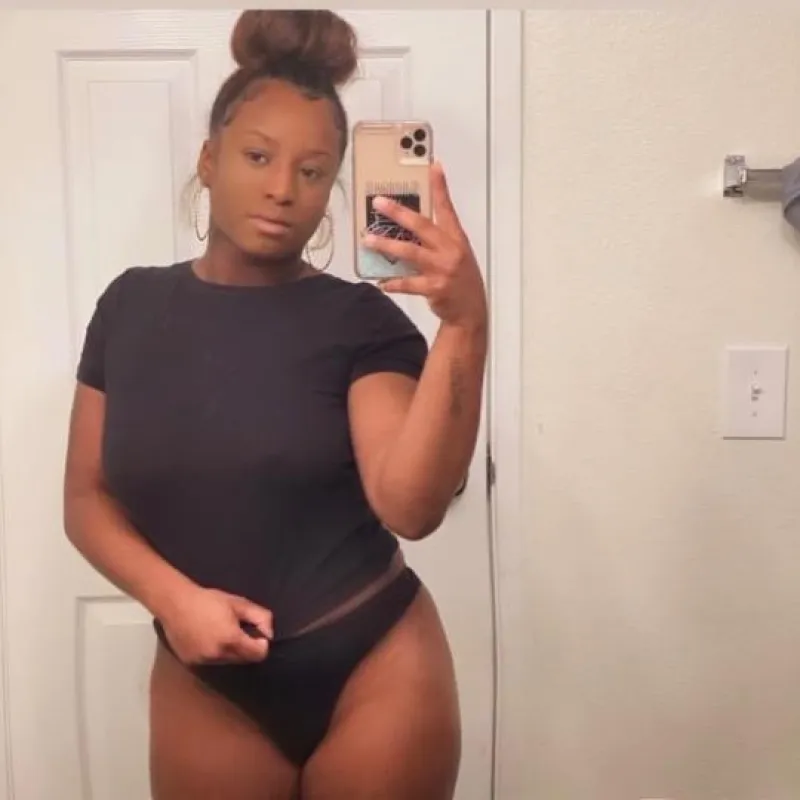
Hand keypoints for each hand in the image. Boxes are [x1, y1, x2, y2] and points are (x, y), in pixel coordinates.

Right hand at [159, 584, 272, 665]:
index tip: (258, 634)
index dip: (262, 644)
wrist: (175, 603)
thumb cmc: (208, 600)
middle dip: (247, 647)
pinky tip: (207, 638)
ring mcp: (203, 662)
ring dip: (230, 651)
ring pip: (227, 662)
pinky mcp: (191, 664)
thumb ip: (260, 617)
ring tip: (221, 632)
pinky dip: (215, 653)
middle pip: (243, 660)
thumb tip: (270, 633)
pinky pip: (211, 662)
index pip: (258, 655)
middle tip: (239, 629)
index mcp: (231, 640)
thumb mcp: (238, 603)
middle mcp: (218, 656)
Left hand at [361, 161, 486, 330]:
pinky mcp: (434, 288)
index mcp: (457, 239)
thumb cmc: (461, 281)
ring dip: (386, 246)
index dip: (440, 187)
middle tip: (379, 202)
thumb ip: (438, 240)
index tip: (433, 165)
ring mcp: (442, 270)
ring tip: (368, 240)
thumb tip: (409, 227)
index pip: (447, 208)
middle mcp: (450, 251)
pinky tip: (381, 281)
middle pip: (422, 226)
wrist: (470, 312)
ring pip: (409, 252)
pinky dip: (392, 282)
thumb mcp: (457, 255)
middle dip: (399, 213)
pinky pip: (407, 283)